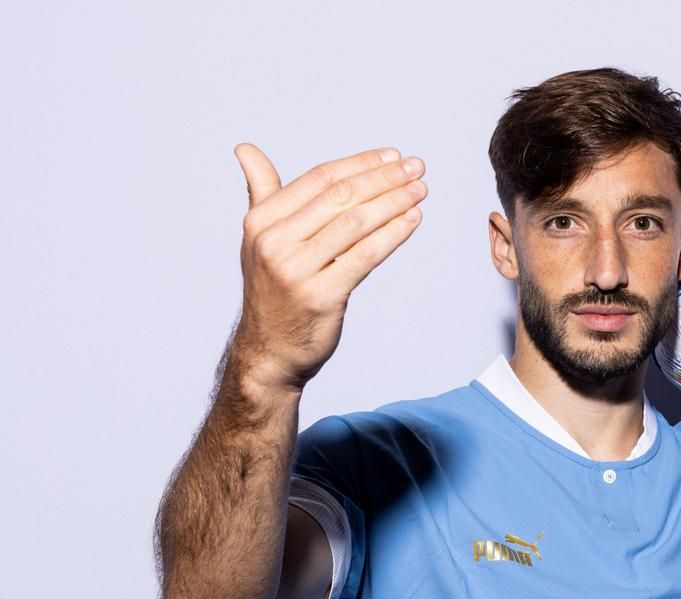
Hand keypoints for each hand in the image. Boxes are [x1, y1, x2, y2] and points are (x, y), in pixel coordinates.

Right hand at [230, 143, 427, 391]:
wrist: (269, 351)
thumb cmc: (273, 289)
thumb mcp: (259, 238)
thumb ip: (262, 192)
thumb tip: (245, 149)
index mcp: (260, 221)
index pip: (319, 179)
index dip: (360, 163)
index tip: (392, 155)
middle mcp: (274, 242)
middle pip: (340, 197)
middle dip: (383, 178)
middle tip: (416, 167)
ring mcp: (296, 270)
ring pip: (356, 223)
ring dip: (394, 202)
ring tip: (420, 190)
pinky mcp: (321, 296)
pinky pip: (365, 256)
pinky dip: (393, 234)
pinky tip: (412, 220)